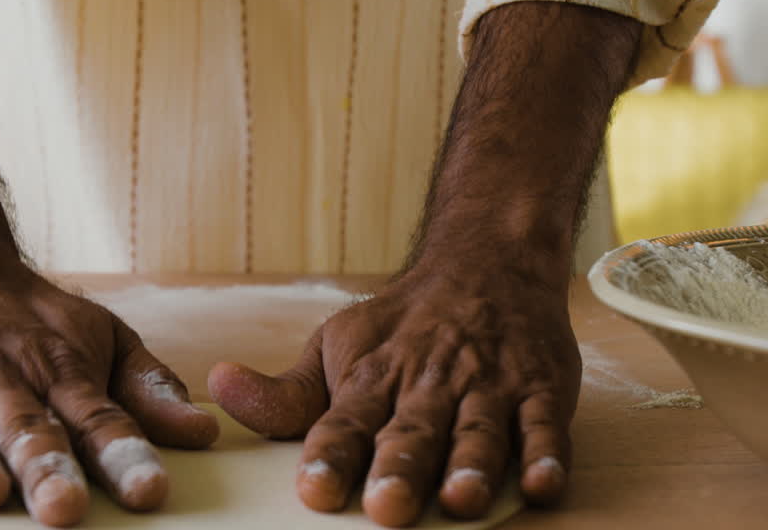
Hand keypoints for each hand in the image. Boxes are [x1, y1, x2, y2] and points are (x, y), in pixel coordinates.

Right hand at [0, 47, 217, 526]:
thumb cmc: (30, 314)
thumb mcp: (101, 335)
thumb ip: (149, 388)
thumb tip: (204, 433)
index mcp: (63, 371)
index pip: (101, 419)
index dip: (126, 457)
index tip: (150, 491)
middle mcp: (6, 378)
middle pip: (30, 431)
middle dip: (48, 468)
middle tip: (64, 508)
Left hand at [209, 271, 579, 525]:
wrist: (487, 261)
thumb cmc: (403, 324)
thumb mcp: (338, 345)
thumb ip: (286, 391)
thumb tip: (220, 388)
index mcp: (375, 376)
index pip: (346, 419)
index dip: (330, 454)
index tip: (314, 488)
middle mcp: (430, 383)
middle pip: (413, 431)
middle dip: (400, 468)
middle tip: (387, 507)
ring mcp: (489, 386)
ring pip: (480, 433)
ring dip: (471, 466)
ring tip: (460, 500)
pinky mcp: (541, 390)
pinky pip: (546, 427)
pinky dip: (547, 455)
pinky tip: (543, 484)